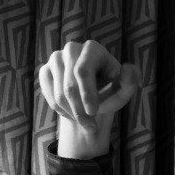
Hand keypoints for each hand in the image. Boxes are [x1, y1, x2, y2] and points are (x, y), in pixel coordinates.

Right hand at [38, 40, 138, 157]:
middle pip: (69, 86)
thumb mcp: (122, 90)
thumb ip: (130, 81)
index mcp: (93, 48)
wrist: (90, 96)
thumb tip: (129, 68)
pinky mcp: (45, 71)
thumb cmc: (109, 91)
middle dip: (80, 110)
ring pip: (59, 95)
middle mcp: (72, 49)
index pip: (83, 71)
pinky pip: (50, 97)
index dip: (87, 93)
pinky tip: (73, 112)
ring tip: (85, 120)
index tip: (93, 112)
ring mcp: (56, 59)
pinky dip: (62, 111)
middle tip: (90, 125)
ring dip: (73, 114)